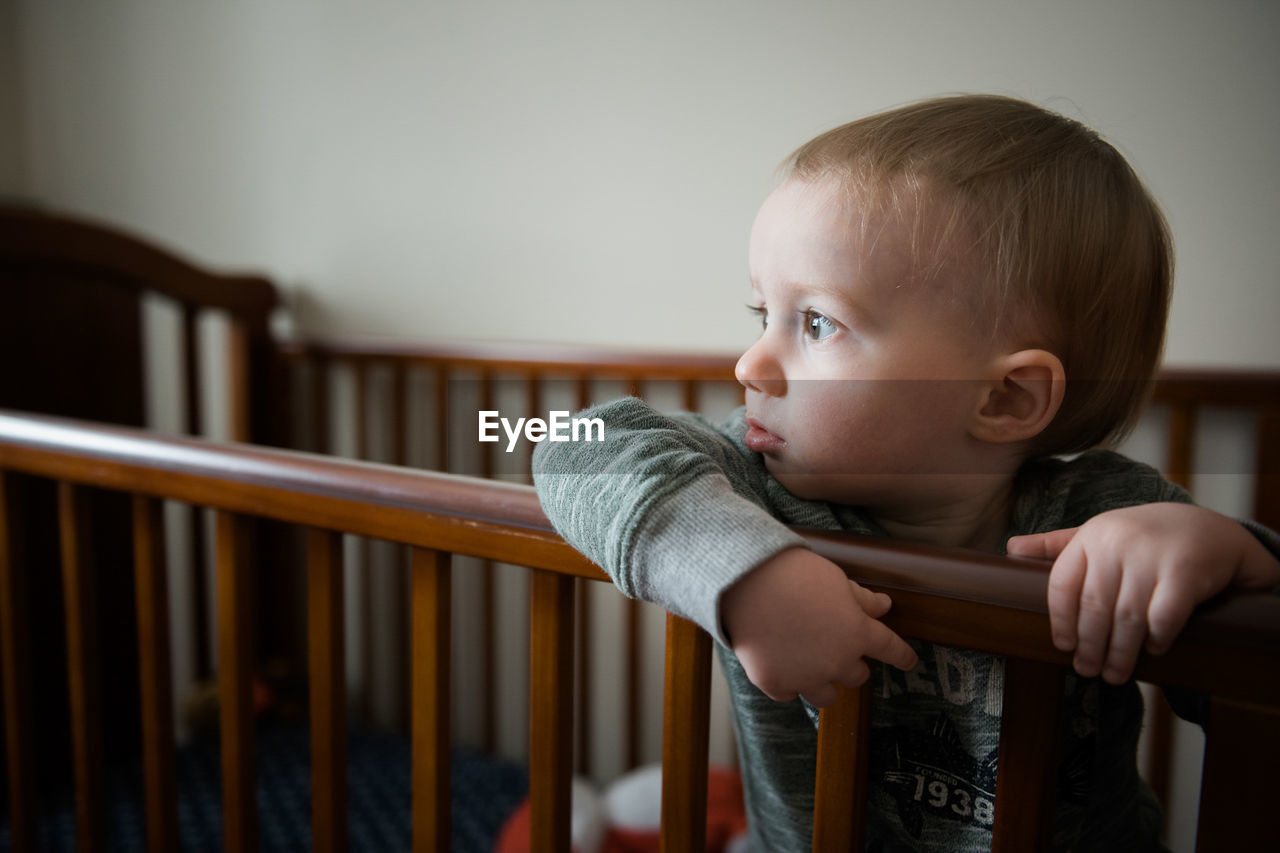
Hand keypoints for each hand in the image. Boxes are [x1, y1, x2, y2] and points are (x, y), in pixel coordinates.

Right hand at [720, 547, 917, 706]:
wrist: (745, 581)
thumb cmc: (793, 573)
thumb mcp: (836, 579)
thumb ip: (861, 599)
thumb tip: (884, 606)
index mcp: (858, 633)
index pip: (891, 649)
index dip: (902, 656)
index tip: (908, 661)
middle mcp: (837, 662)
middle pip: (857, 676)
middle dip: (850, 661)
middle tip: (832, 642)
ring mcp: (805, 677)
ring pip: (827, 695)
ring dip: (824, 679)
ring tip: (809, 661)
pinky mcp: (775, 683)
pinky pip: (790, 693)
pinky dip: (788, 681)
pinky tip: (781, 662)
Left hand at [1007, 503, 1279, 684]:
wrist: (1205, 528)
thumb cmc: (1141, 539)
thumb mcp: (1098, 534)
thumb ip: (1057, 544)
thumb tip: (1011, 547)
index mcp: (1090, 536)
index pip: (1062, 584)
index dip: (1060, 620)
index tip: (1062, 647)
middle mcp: (1117, 542)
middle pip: (1094, 606)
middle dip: (1089, 645)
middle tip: (1088, 670)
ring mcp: (1152, 555)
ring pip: (1127, 616)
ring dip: (1120, 652)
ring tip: (1115, 675)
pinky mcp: (1186, 570)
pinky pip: (1165, 615)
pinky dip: (1157, 638)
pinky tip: (1153, 651)